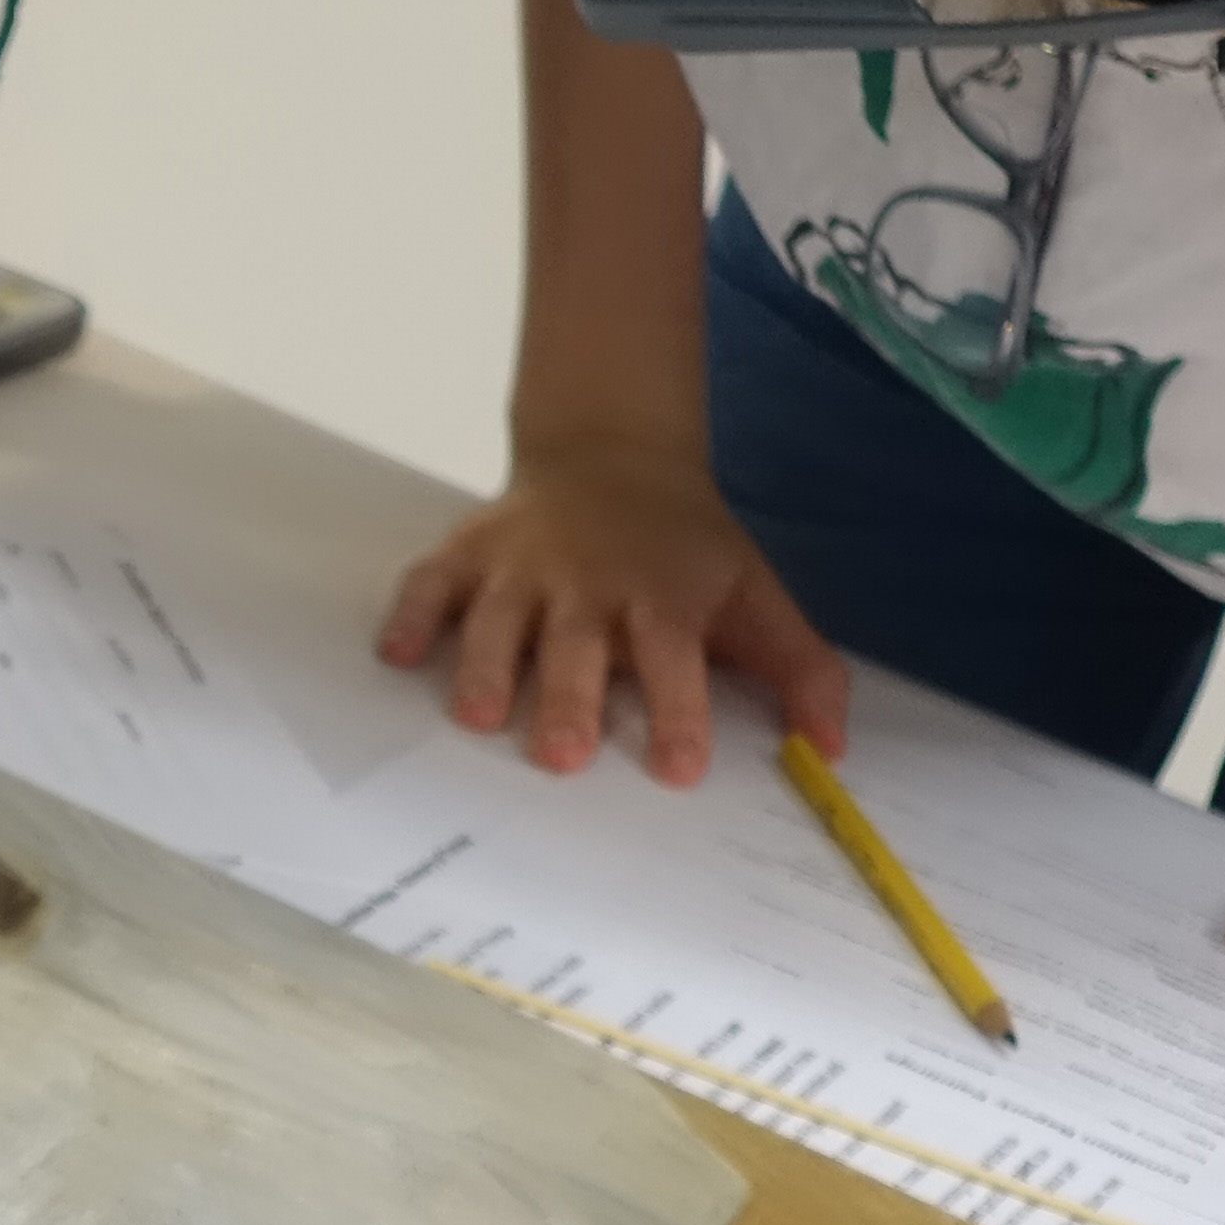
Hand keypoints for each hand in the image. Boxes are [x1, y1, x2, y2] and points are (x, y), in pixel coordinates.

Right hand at [376, 437, 849, 784]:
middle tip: (562, 755)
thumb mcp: (755, 597)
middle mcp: (587, 582)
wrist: (613, 454)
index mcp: (662, 597)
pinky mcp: (468, 554)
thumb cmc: (685, 549)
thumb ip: (800, 672)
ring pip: (497, 617)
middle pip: (576, 644)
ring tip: (475, 716)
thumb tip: (830, 752)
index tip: (680, 770)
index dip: (679, 711)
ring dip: (485, 664)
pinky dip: (411, 613)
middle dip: (568, 697)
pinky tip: (395, 652)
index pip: (673, 656)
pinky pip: (431, 582)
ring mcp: (521, 567)